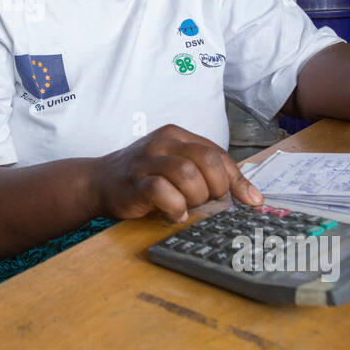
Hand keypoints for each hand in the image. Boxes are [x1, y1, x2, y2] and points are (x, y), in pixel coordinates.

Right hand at [94, 124, 262, 223]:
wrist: (99, 182)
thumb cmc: (144, 177)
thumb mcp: (176, 166)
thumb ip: (207, 173)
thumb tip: (250, 196)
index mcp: (176, 135)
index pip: (217, 153)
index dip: (237, 179)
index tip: (251, 201)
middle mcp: (162, 143)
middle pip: (206, 159)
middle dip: (216, 187)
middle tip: (210, 202)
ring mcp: (146, 161)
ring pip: (186, 173)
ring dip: (195, 197)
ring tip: (189, 207)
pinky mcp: (134, 183)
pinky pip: (162, 191)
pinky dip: (175, 206)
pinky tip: (175, 214)